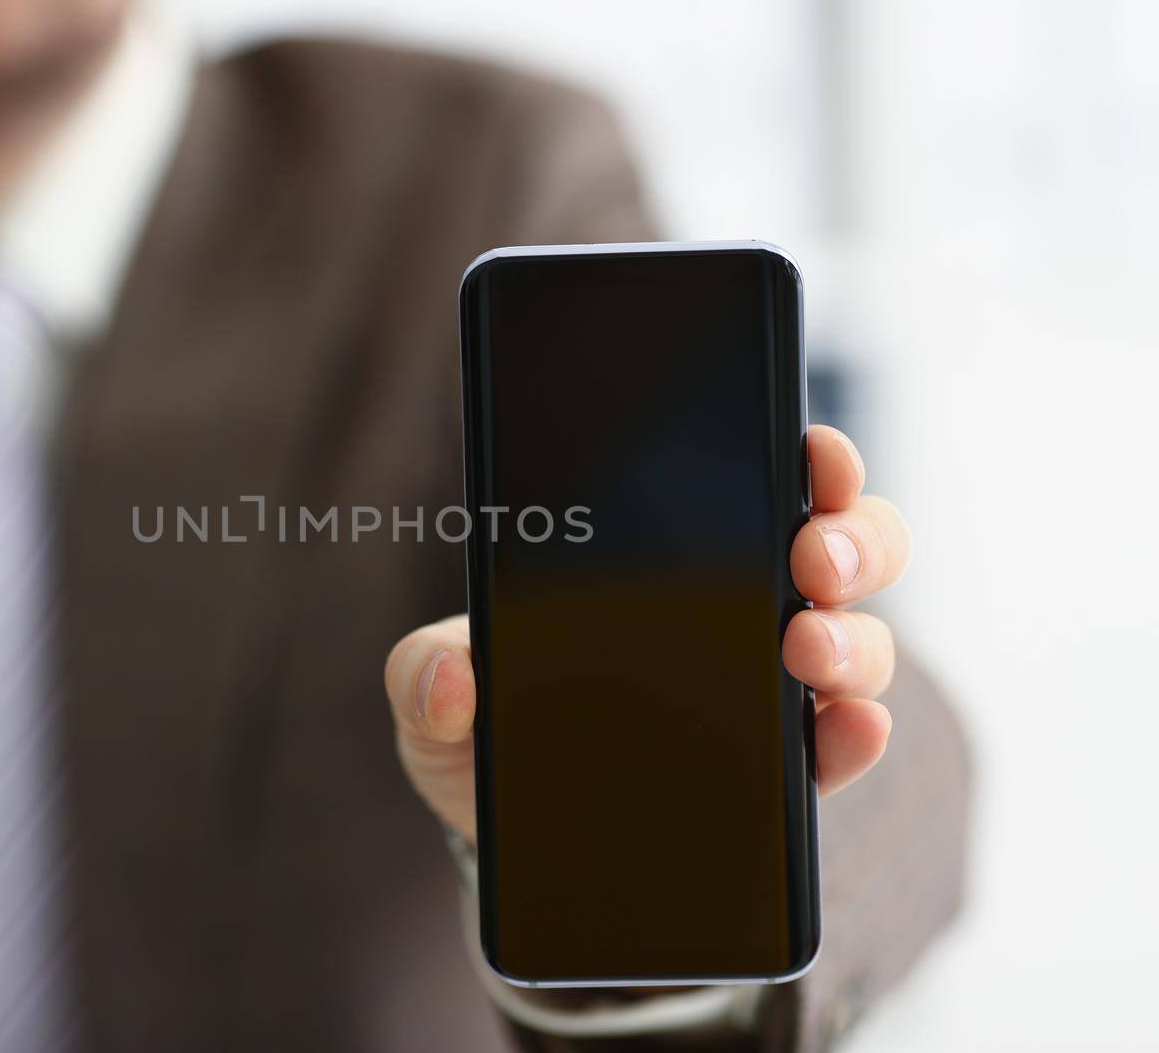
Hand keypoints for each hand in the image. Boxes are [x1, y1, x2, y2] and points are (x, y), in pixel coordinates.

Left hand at [384, 425, 910, 840]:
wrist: (505, 834)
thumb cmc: (481, 735)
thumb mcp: (435, 696)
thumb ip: (422, 675)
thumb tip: (449, 677)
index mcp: (670, 561)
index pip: (764, 484)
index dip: (810, 456)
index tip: (813, 448)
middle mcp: (742, 610)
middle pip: (843, 548)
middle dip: (853, 538)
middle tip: (813, 558)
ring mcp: (771, 691)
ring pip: (859, 639)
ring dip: (852, 636)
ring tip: (806, 648)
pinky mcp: (784, 772)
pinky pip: (842, 743)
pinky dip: (859, 732)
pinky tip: (848, 726)